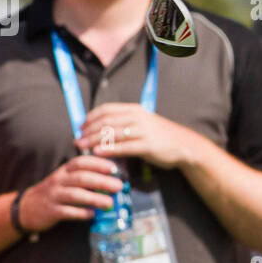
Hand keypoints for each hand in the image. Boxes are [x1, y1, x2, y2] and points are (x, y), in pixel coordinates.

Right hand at [19, 155, 121, 231]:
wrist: (27, 208)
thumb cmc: (55, 193)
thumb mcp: (66, 181)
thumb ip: (86, 180)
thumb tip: (113, 184)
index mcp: (64, 171)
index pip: (81, 162)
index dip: (98, 164)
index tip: (114, 168)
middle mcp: (59, 180)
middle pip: (81, 178)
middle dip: (101, 181)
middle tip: (118, 186)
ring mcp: (54, 195)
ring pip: (74, 194)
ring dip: (94, 198)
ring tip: (109, 203)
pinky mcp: (51, 211)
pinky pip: (67, 211)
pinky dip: (81, 213)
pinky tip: (92, 214)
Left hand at [77, 104, 198, 170]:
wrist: (184, 145)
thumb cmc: (161, 136)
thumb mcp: (143, 123)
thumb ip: (125, 123)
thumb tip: (103, 128)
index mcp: (135, 110)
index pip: (107, 110)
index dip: (90, 118)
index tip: (80, 126)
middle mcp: (138, 118)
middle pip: (106, 121)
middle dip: (89, 130)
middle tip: (77, 139)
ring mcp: (143, 131)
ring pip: (112, 133)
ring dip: (94, 140)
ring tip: (82, 147)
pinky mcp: (147, 146)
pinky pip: (124, 147)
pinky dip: (109, 149)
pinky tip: (98, 153)